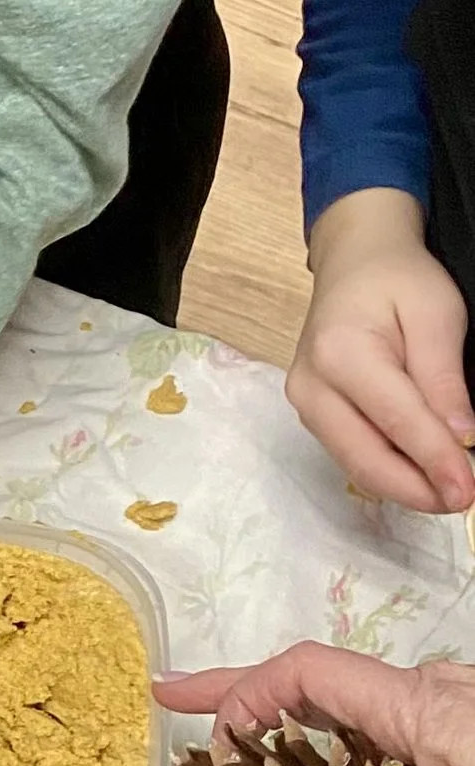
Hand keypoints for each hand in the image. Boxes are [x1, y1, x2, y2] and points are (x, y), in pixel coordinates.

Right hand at [158, 639, 474, 765]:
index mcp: (415, 704)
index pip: (305, 675)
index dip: (244, 698)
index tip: (206, 743)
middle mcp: (424, 695)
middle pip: (309, 686)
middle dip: (238, 697)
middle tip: (171, 697)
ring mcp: (447, 712)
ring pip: (346, 715)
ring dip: (288, 734)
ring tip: (244, 762)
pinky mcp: (464, 737)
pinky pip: (382, 739)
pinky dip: (335, 758)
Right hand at [287, 187, 474, 513]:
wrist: (355, 263)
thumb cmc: (399, 280)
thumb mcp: (437, 314)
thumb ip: (443, 376)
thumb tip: (459, 437)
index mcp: (341, 353)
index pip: (396, 420)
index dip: (435, 460)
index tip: (468, 490)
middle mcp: (312, 387)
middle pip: (364, 456)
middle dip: (416, 489)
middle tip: (462, 502)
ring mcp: (307, 405)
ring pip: (356, 464)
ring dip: (405, 486)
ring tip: (448, 493)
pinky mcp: (313, 416)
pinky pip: (352, 454)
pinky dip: (390, 471)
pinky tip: (423, 474)